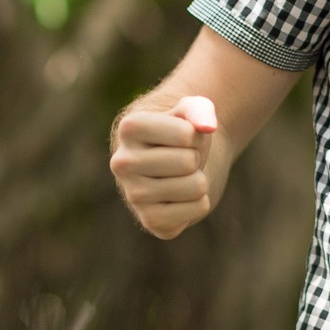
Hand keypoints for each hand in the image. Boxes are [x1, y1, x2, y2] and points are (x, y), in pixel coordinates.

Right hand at [110, 95, 218, 238]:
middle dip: (195, 158)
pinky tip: (181, 197)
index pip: (186, 134)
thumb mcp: (191, 112)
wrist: (174, 166)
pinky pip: (199, 208)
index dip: (195, 134)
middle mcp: (122, 163)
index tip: (182, 137)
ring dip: (199, 180)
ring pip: (197, 186)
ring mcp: (133, 195)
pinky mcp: (151, 221)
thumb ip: (200, 109)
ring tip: (181, 177)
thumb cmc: (181, 134)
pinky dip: (200, 202)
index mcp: (128, 128)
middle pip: (188, 162)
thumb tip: (206, 126)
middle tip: (182, 160)